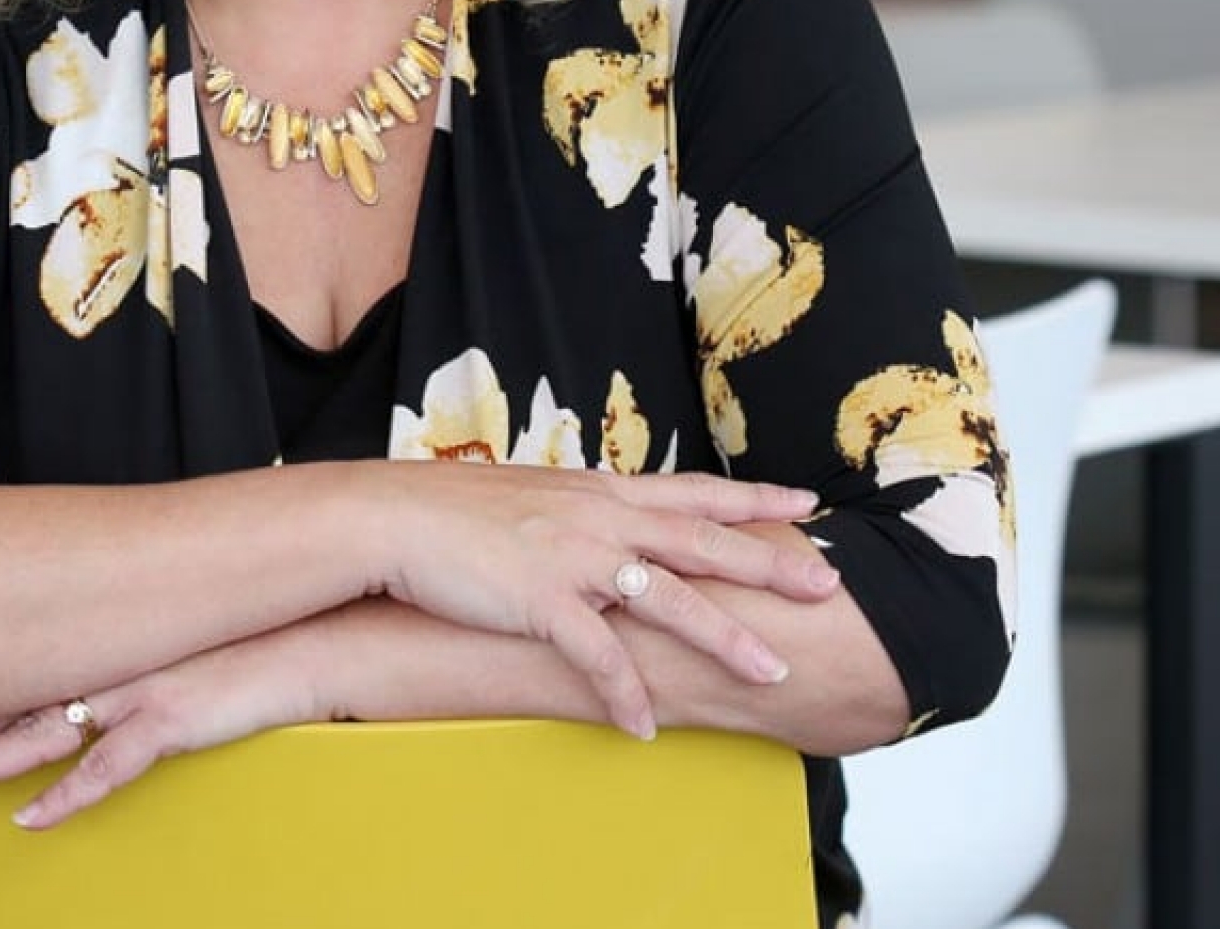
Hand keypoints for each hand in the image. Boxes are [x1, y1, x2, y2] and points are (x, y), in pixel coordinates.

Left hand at [0, 628, 321, 829]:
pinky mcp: (172, 717)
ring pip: (40, 729)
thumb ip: (141, 651)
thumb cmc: (257, 641)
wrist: (320, 636)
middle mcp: (115, 656)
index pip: (23, 666)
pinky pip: (104, 768)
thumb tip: (108, 677)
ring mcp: (139, 686)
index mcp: (112, 636)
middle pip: (14, 696)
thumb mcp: (184, 640)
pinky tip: (29, 817)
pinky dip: (63, 796)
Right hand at [371, 464, 838, 737]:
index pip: (692, 491)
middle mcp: (599, 519)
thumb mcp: (531, 497)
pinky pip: (598, 656)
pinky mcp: (543, 600)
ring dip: (725, 639)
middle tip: (826, 585)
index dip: (751, 499)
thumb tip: (605, 527)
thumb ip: (578, 514)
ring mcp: (575, 559)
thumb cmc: (453, 511)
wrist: (393, 518)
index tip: (803, 503)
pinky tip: (643, 728)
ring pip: (670, 600)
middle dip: (770, 565)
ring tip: (772, 673)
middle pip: (702, 542)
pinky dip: (624, 692)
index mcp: (599, 492)